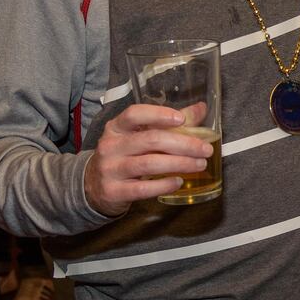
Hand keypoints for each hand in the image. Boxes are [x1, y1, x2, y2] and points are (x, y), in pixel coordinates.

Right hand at [83, 103, 212, 218]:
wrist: (93, 186)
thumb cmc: (124, 156)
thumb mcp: (139, 136)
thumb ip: (169, 123)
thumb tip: (201, 108)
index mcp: (117, 128)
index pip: (134, 114)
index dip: (158, 114)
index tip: (181, 119)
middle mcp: (111, 145)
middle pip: (150, 140)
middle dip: (183, 144)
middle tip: (206, 149)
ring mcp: (110, 169)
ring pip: (149, 164)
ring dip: (179, 163)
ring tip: (199, 164)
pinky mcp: (113, 191)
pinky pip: (142, 188)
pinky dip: (164, 185)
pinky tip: (179, 182)